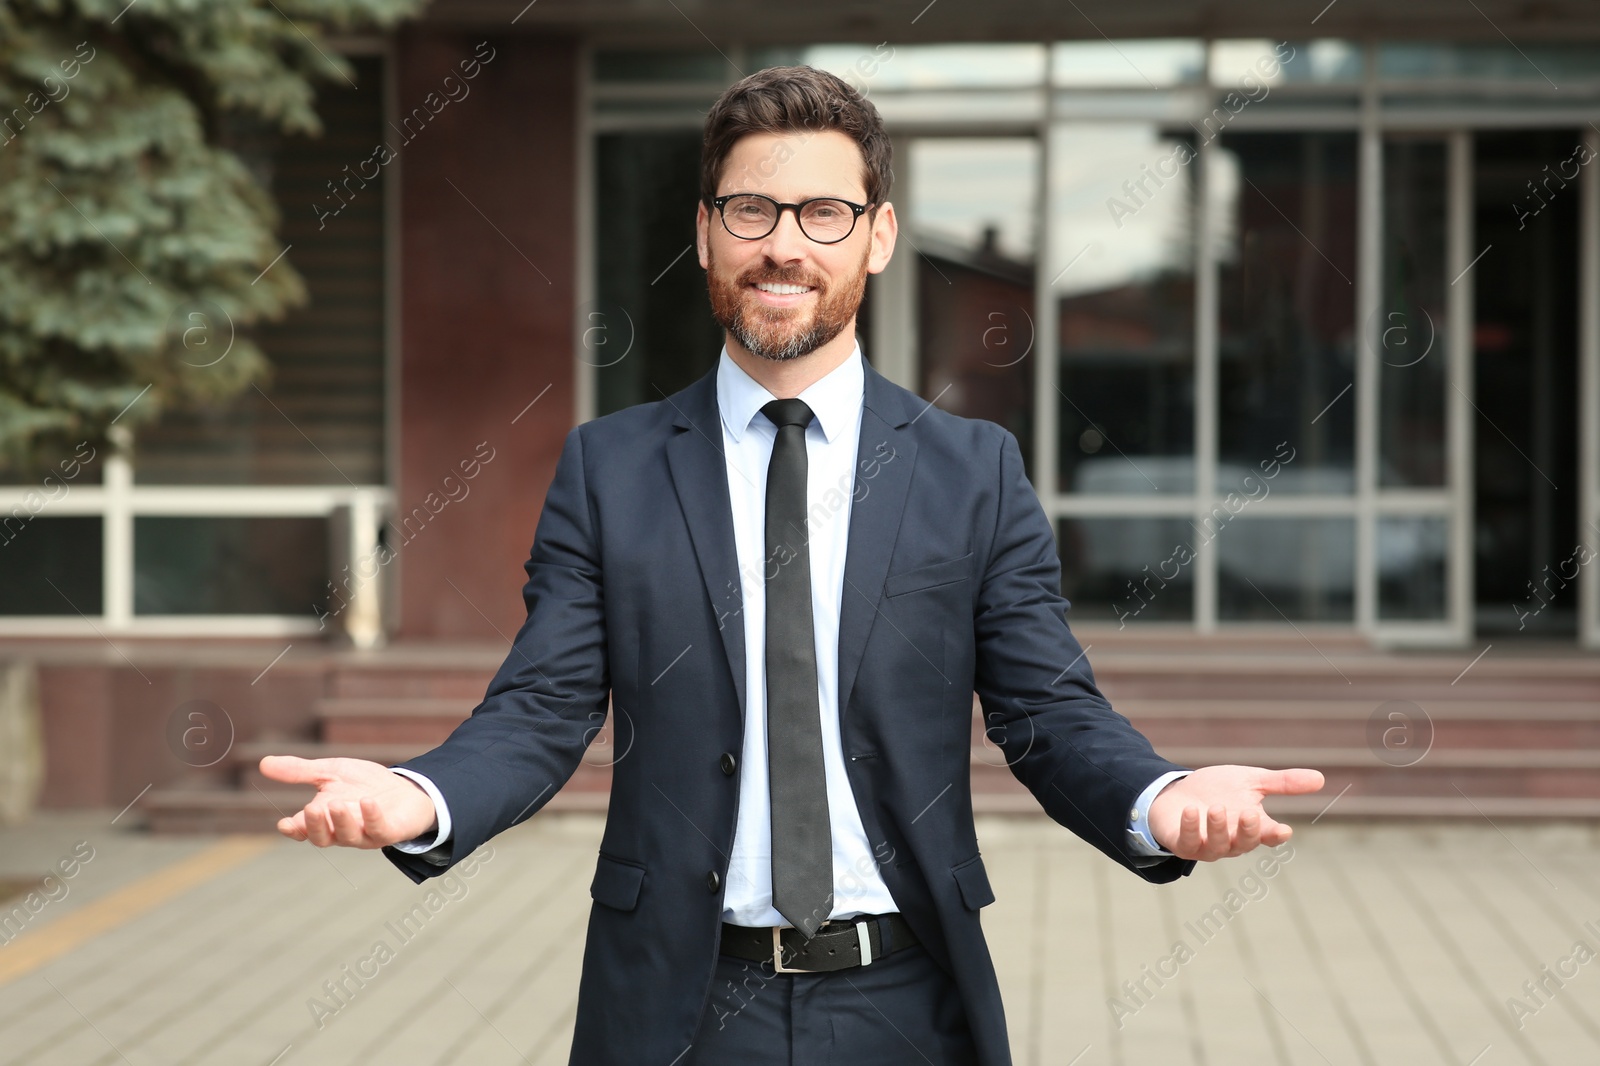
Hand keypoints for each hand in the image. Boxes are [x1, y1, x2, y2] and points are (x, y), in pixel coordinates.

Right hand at [259, 755, 438, 848]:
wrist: (405, 790)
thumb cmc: (365, 785)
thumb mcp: (331, 773)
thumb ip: (300, 771)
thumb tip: (263, 763)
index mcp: (325, 819)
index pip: (304, 830)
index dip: (294, 829)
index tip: (285, 823)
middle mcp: (342, 831)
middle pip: (323, 837)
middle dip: (316, 825)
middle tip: (312, 808)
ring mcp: (366, 834)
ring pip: (349, 836)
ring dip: (341, 821)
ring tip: (336, 803)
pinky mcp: (389, 831)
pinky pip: (379, 829)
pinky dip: (372, 817)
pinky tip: (368, 802)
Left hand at [1148, 765, 1323, 860]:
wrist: (1178, 793)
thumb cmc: (1218, 790)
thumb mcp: (1251, 781)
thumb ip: (1282, 783)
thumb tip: (1321, 778)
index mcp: (1251, 828)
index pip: (1268, 836)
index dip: (1275, 835)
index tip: (1283, 830)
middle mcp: (1230, 841)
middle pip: (1244, 844)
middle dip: (1247, 831)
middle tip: (1249, 813)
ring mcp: (1205, 845)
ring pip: (1216, 846)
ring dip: (1217, 828)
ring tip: (1216, 808)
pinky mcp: (1181, 843)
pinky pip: (1186, 842)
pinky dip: (1189, 828)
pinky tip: (1191, 811)